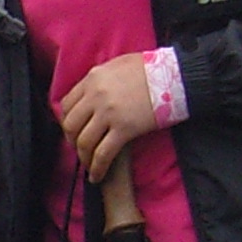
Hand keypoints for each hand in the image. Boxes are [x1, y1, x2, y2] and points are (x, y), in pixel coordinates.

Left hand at [57, 53, 160, 183]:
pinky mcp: (124, 129)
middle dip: (72, 141)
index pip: (67, 105)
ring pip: (84, 142)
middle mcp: (96, 96)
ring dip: (83, 157)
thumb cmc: (151, 69)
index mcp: (93, 79)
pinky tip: (96, 176)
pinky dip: (97, 168)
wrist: (175, 76)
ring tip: (89, 165)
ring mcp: (109, 113)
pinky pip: (103, 154)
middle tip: (79, 149)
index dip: (67, 121)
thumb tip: (92, 90)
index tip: (73, 130)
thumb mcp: (118, 64)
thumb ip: (101, 78)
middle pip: (71, 125)